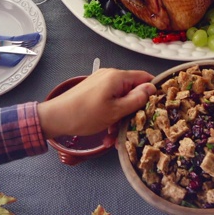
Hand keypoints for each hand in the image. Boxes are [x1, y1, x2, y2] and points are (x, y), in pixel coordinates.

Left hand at [38, 68, 155, 137]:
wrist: (55, 118)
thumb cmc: (85, 115)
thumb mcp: (116, 111)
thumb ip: (136, 99)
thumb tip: (152, 88)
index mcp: (117, 77)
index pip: (145, 78)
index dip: (154, 92)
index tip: (158, 108)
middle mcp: (110, 76)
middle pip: (132, 91)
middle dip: (133, 111)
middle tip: (134, 130)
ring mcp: (101, 83)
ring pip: (120, 100)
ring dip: (120, 118)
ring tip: (114, 138)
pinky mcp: (93, 91)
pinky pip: (109, 102)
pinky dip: (110, 116)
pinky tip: (107, 134)